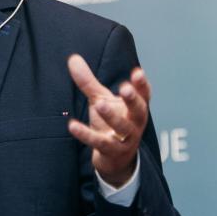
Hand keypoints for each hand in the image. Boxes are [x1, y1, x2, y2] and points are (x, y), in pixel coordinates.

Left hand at [66, 54, 150, 186]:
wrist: (115, 157)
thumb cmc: (111, 121)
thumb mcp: (101, 99)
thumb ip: (88, 81)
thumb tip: (73, 58)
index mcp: (136, 107)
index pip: (144, 94)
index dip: (142, 84)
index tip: (137, 72)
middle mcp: (135, 122)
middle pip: (139, 110)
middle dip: (132, 99)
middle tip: (125, 88)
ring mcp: (126, 138)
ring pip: (122, 127)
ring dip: (111, 115)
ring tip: (99, 104)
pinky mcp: (111, 151)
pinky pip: (100, 142)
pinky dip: (86, 135)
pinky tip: (72, 126)